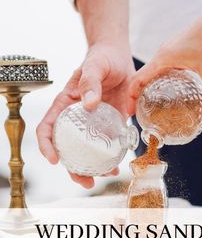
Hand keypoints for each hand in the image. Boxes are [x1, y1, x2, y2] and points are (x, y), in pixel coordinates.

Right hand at [37, 42, 134, 187]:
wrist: (119, 57)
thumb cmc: (101, 58)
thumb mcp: (93, 66)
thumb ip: (90, 83)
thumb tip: (88, 105)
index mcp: (65, 105)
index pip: (47, 128)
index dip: (46, 146)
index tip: (53, 160)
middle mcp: (77, 118)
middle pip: (68, 148)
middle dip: (73, 168)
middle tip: (85, 181)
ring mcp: (94, 123)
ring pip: (89, 151)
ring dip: (94, 167)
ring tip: (106, 175)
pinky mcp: (111, 123)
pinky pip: (109, 144)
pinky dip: (112, 156)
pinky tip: (119, 163)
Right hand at [128, 0, 201, 121]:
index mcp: (163, 58)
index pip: (137, 79)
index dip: (130, 97)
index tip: (130, 111)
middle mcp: (162, 54)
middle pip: (141, 77)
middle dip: (137, 95)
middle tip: (140, 112)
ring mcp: (167, 51)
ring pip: (150, 72)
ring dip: (146, 87)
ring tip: (150, 104)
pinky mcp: (175, 50)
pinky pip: (160, 68)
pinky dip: (157, 80)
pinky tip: (167, 90)